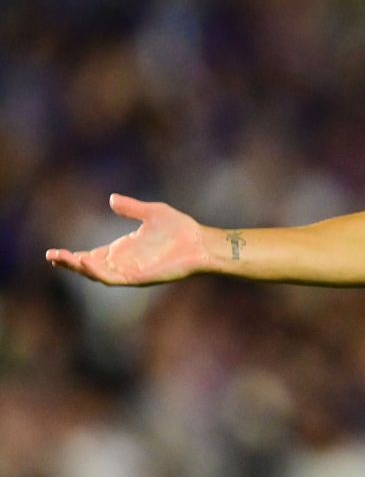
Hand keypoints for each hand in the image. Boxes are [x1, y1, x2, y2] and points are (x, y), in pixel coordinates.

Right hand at [45, 194, 213, 285]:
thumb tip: (111, 198)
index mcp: (123, 249)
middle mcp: (123, 262)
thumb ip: (131, 208)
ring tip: (63, 259)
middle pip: (89, 266)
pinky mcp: (139, 277)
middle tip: (51, 257)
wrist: (201, 242)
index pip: (91, 255)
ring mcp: (130, 270)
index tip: (53, 253)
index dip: (72, 256)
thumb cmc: (181, 229)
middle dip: (70, 263)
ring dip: (80, 267)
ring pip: (98, 274)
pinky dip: (98, 272)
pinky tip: (86, 263)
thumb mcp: (152, 213)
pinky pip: (114, 277)